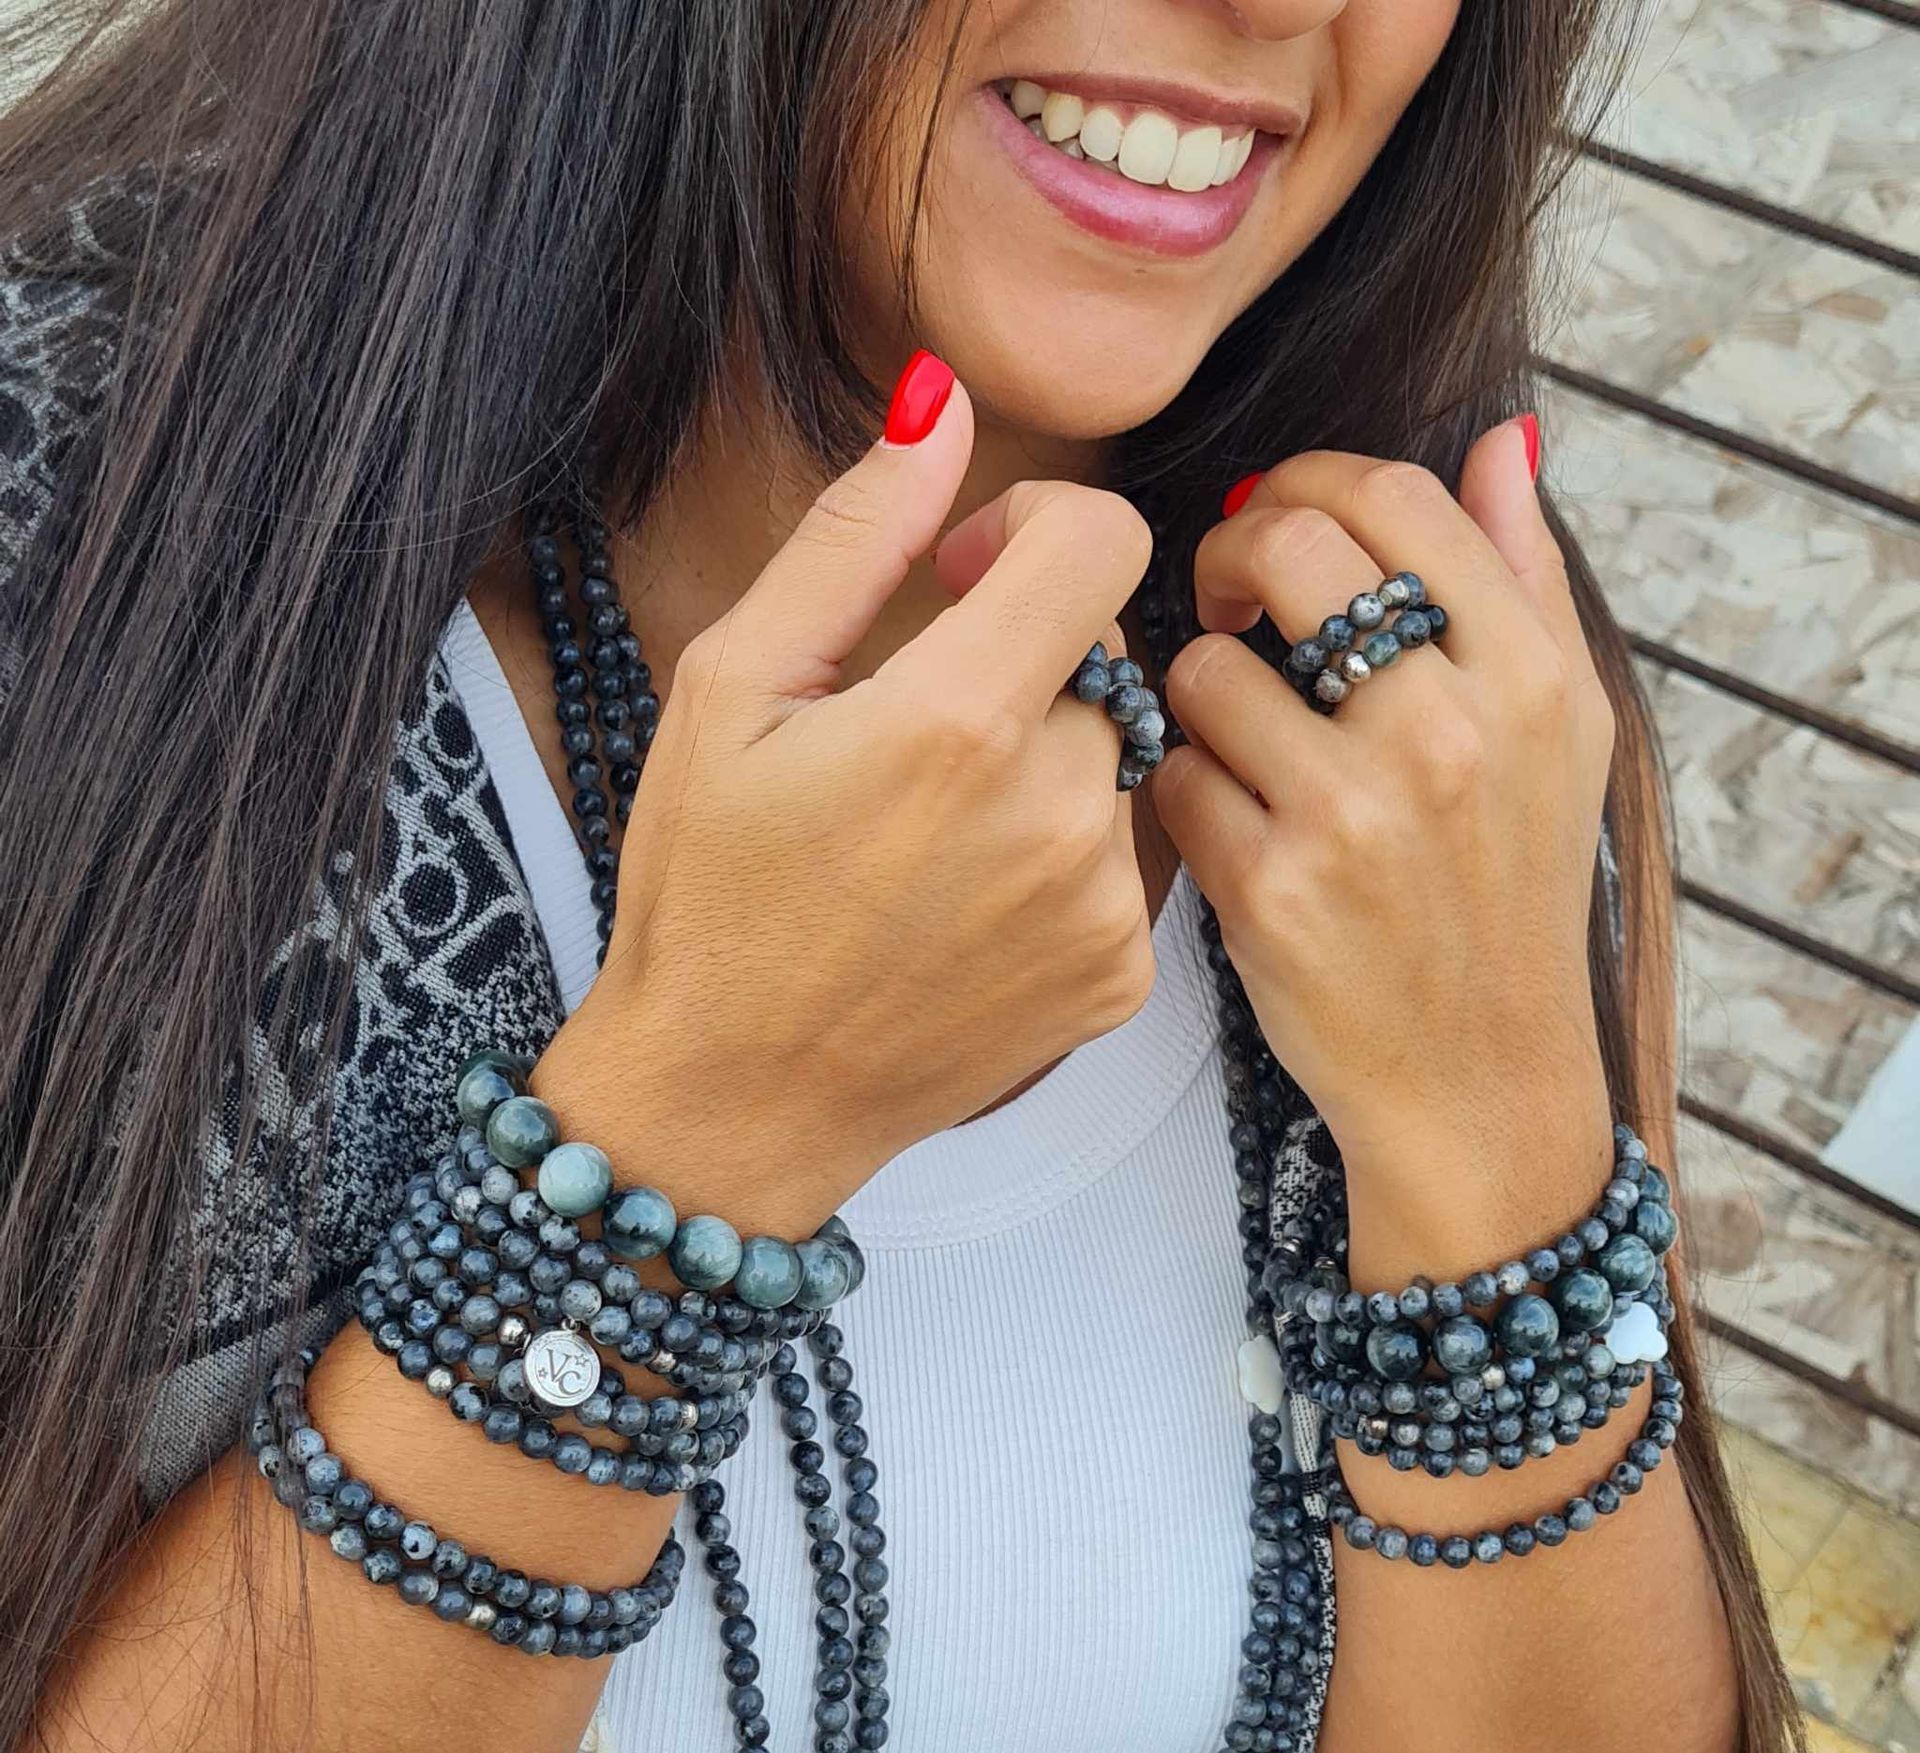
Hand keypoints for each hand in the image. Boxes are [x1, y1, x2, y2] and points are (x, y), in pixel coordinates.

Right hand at [537, 366, 1155, 1222]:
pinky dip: (1061, 858)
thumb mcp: (731, 689)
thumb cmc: (707, 889)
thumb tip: (941, 401)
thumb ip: (852, 538)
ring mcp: (1102, 904)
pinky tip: (966, 903)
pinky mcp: (1121, 975)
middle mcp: (1059, 811)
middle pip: (1103, 655)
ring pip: (1115, 758)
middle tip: (912, 739)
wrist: (734, 1096)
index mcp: (959, 720)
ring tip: (932, 835)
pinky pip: (1126, 860)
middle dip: (1021, 664)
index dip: (1035, 529)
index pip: (1103, 539)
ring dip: (1044, 763)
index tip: (964, 577)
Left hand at [1153, 419, 1615, 1189]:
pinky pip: (1174, 778)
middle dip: (1229, 558)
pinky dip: (1185, 791)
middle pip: (1283, 547)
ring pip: (1203, 669)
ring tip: (1241, 741)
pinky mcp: (1269, 892)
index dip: (1305, 484)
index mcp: (1527, 675)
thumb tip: (1503, 438)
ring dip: (1200, 694)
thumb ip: (1525, 577)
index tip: (1277, 525)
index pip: (1390, 494)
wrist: (1479, 1075)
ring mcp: (1352, 815)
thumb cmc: (1509, 891)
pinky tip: (1230, 822)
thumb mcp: (1562, 734)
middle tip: (1231, 604)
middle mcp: (1444, 733)